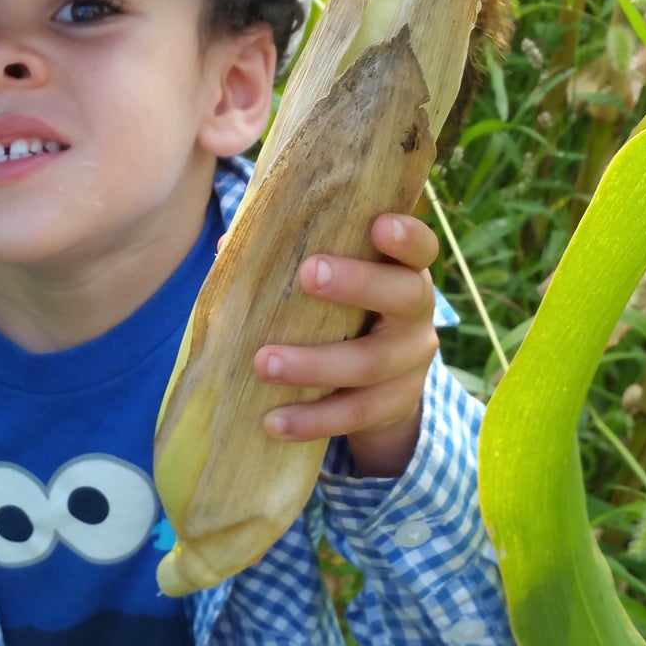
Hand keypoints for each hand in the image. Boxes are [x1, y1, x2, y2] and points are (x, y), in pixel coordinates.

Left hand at [253, 212, 439, 477]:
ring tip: (263, 364)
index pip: (420, 247)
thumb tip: (225, 245)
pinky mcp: (396, 405)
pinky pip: (356, 413)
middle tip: (309, 274)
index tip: (379, 224)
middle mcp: (417, 312)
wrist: (382, 384)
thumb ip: (294, 258)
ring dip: (315, 363)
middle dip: (358, 283)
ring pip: (371, 363)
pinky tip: (274, 422)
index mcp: (403, 270)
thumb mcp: (333, 282)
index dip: (407, 235)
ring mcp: (411, 362)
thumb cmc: (344, 310)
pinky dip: (314, 419)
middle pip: (403, 295)